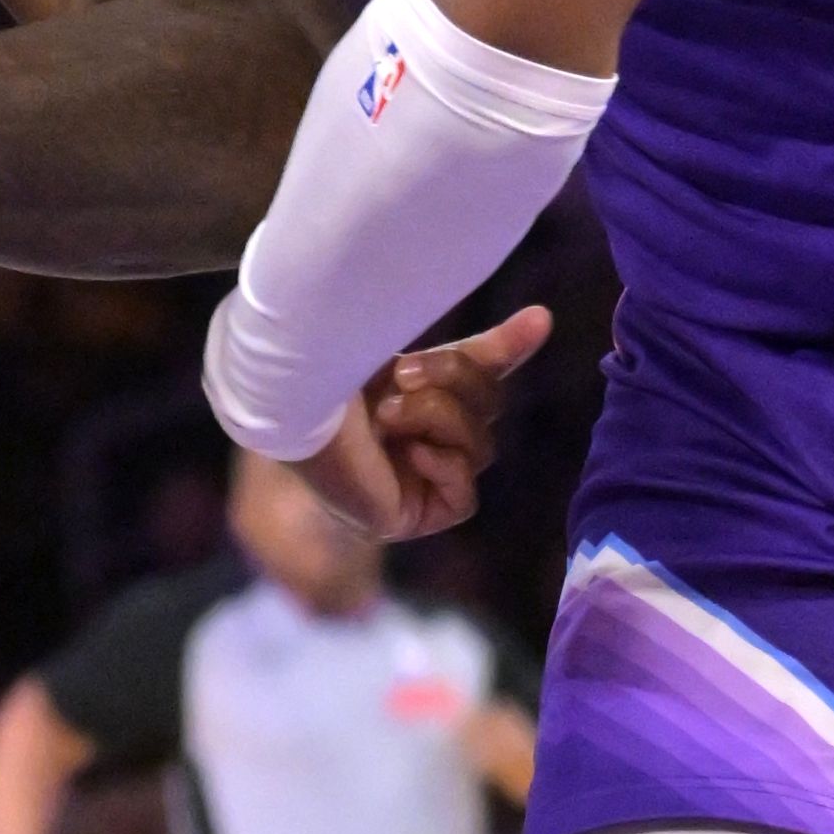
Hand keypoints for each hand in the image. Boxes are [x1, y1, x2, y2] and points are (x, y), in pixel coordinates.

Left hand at [289, 304, 550, 539]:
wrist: (288, 403)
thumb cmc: (329, 371)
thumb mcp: (409, 350)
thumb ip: (474, 350)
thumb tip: (545, 319)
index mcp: (411, 388)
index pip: (476, 375)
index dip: (505, 350)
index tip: (539, 318)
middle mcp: (417, 432)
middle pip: (488, 406)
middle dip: (452, 381)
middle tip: (402, 374)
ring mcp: (416, 477)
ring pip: (479, 446)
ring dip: (434, 419)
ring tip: (385, 413)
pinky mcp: (414, 515)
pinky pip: (464, 490)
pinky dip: (441, 464)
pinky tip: (406, 453)